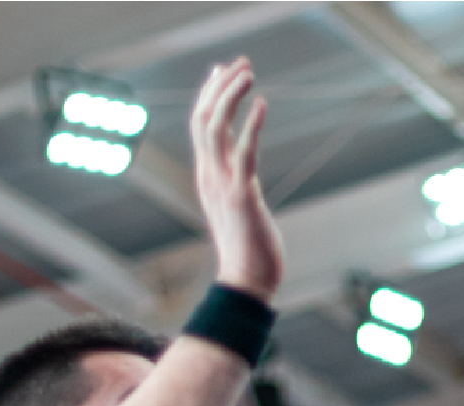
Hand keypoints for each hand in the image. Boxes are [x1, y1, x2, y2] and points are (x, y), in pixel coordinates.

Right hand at [190, 57, 283, 303]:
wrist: (246, 283)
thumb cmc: (248, 250)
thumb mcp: (237, 207)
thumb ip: (236, 183)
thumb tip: (242, 170)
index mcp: (207, 178)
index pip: (200, 126)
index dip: (209, 95)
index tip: (223, 71)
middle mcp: (209, 177)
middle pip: (202, 118)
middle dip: (219, 85)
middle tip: (241, 63)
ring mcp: (223, 186)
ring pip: (215, 128)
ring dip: (231, 95)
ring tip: (248, 72)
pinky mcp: (242, 197)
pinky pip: (243, 153)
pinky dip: (251, 125)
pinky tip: (263, 104)